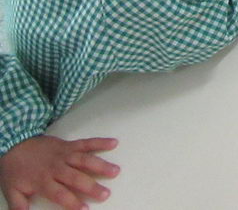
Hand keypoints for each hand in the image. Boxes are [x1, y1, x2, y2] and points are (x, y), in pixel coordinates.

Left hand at [0, 135, 118, 209]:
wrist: (14, 143)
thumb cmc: (15, 169)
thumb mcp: (12, 191)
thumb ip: (19, 206)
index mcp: (43, 181)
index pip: (60, 194)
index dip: (72, 202)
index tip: (85, 209)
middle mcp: (56, 168)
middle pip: (76, 178)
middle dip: (91, 187)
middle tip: (105, 194)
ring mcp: (64, 154)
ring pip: (84, 160)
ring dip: (100, 165)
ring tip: (115, 171)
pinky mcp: (69, 144)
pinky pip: (86, 143)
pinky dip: (100, 142)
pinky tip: (113, 143)